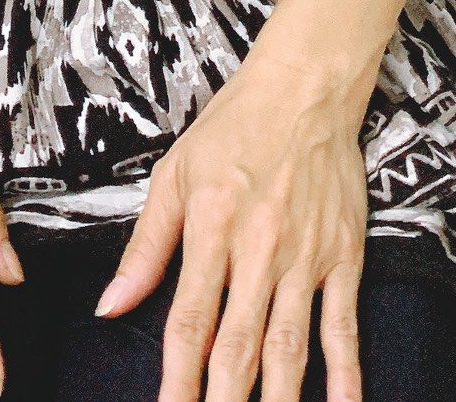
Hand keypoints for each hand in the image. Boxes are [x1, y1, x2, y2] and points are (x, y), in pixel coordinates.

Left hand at [93, 45, 372, 401]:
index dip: (176, 383)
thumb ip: (146, 246)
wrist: (307, 85)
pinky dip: (344, 373)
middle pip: (238, 347)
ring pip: (289, 347)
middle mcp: (259, 248)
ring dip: (277, 401)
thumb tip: (111, 304)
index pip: (190, 323)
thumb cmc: (235, 125)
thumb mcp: (174, 173)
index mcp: (211, 227)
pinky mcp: (344, 255)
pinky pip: (343, 325)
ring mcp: (305, 256)